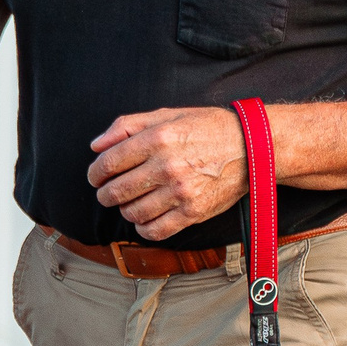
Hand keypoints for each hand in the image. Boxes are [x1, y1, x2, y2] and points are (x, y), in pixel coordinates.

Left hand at [86, 106, 247, 239]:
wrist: (251, 147)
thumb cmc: (208, 128)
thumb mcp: (167, 115)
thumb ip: (128, 126)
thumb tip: (96, 145)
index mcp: (157, 139)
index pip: (109, 163)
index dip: (95, 173)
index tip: (96, 177)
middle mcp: (167, 166)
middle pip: (116, 192)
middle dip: (105, 194)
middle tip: (109, 192)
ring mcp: (180, 192)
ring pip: (132, 213)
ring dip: (125, 210)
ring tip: (131, 202)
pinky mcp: (193, 213)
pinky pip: (155, 231)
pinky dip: (143, 228)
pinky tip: (145, 218)